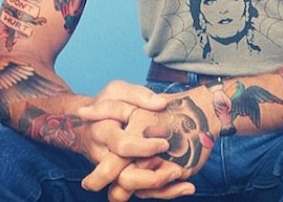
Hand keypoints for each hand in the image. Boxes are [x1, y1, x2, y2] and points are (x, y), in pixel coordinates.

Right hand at [102, 92, 217, 200]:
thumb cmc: (111, 101)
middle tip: (176, 170)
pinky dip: (165, 191)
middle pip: (125, 179)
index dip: (145, 148)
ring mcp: (116, 169)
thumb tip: (161, 103)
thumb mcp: (119, 90)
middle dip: (152, 178)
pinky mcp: (127, 175)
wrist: (96, 118)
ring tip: (182, 174)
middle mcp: (106, 157)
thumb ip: (138, 95)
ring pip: (132, 192)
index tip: (165, 143)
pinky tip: (186, 184)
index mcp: (103, 133)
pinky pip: (142, 193)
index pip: (123, 147)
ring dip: (160, 188)